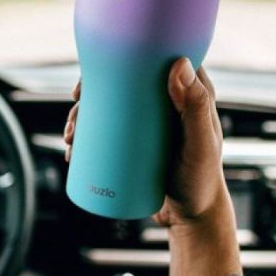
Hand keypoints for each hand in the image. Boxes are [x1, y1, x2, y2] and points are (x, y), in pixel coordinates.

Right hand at [63, 58, 231, 230]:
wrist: (194, 217)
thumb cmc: (203, 180)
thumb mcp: (200, 143)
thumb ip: (195, 107)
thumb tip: (178, 63)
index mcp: (187, 90)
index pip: (153, 59)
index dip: (121, 57)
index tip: (95, 72)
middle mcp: (167, 101)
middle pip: (124, 82)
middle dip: (92, 91)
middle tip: (76, 109)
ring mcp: (150, 122)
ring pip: (111, 106)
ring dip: (83, 114)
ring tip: (72, 137)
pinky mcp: (137, 142)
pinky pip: (109, 129)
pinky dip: (87, 132)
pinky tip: (72, 144)